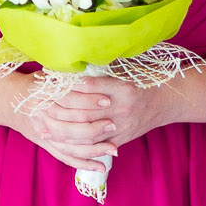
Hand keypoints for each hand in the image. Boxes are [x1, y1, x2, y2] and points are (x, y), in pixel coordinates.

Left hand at [9, 73, 173, 170]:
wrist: (166, 101)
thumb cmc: (144, 81)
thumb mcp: (126, 69)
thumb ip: (103, 68)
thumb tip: (74, 58)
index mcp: (123, 88)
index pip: (89, 87)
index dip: (67, 83)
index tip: (48, 77)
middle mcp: (122, 108)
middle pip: (84, 112)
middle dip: (59, 110)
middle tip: (38, 105)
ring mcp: (122, 126)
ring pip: (87, 133)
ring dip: (63, 132)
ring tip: (44, 127)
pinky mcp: (120, 139)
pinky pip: (95, 147)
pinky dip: (77, 146)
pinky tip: (61, 143)